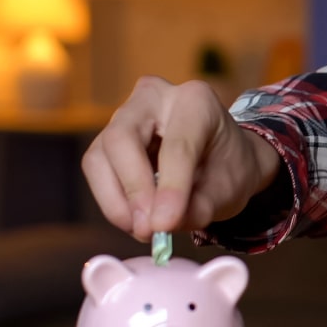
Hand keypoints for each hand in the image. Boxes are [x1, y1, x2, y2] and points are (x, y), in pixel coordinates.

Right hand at [82, 76, 280, 239]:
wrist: (223, 160)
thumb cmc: (228, 169)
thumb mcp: (229, 190)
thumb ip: (201, 206)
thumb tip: (163, 224)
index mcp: (197, 100)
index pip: (177, 145)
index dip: (171, 187)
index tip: (166, 223)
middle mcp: (156, 96)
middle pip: (122, 138)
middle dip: (133, 189)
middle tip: (148, 228)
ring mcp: (126, 114)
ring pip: (99, 157)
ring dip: (117, 201)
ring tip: (144, 229)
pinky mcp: (107, 138)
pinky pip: (97, 170)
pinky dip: (112, 201)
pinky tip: (135, 220)